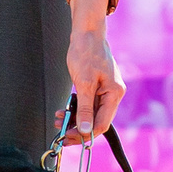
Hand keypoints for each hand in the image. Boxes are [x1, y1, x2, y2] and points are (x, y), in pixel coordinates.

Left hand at [66, 20, 123, 140]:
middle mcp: (113, 95)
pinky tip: (64, 112)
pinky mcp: (97, 87)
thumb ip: (84, 107)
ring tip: (58, 120)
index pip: (102, 124)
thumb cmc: (86, 52)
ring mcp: (105, 91)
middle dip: (78, 128)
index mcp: (114, 94)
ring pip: (90, 114)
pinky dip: (76, 109)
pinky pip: (87, 105)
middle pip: (96, 121)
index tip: (68, 139)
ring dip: (75, 120)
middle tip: (60, 134)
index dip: (85, 134)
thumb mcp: (84, 82)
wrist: (86, 32)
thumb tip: (84, 130)